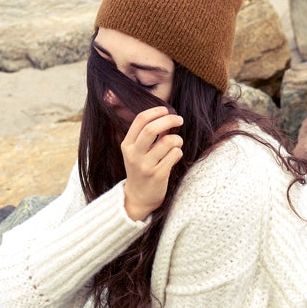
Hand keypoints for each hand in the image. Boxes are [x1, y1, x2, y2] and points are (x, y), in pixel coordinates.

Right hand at [121, 104, 184, 219]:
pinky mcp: (158, 175)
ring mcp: (145, 166)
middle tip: (179, 120)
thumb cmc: (140, 169)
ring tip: (177, 143)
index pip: (140, 120)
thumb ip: (148, 135)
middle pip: (152, 129)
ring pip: (167, 142)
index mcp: (127, 145)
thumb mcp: (137, 151)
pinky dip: (178, 152)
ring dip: (177, 139)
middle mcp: (134, 154)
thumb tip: (167, 117)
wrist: (138, 197)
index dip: (156, 112)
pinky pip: (174, 155)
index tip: (167, 110)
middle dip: (169, 120)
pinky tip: (175, 155)